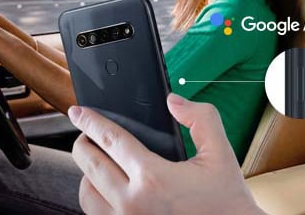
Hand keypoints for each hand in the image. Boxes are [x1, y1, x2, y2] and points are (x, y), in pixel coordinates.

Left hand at [69, 94, 263, 214]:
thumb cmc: (225, 199)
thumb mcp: (220, 152)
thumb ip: (200, 118)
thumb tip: (173, 101)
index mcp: (153, 178)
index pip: (111, 140)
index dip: (91, 121)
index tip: (79, 111)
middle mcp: (132, 203)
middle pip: (90, 165)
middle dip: (83, 142)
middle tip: (86, 131)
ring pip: (86, 193)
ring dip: (86, 173)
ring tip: (98, 160)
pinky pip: (96, 214)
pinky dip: (94, 197)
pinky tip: (106, 187)